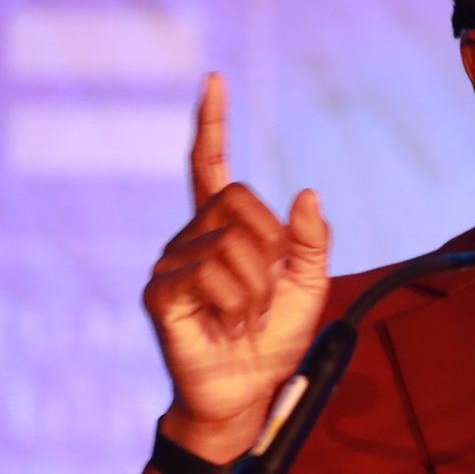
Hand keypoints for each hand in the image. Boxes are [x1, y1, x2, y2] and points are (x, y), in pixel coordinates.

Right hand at [143, 74, 329, 460]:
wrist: (248, 393)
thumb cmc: (273, 341)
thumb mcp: (310, 286)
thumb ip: (313, 241)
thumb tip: (306, 193)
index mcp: (224, 229)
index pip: (211, 166)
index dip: (212, 125)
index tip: (213, 79)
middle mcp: (191, 237)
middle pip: (236, 198)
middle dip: (271, 245)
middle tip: (270, 292)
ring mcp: (171, 263)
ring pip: (228, 242)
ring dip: (256, 287)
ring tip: (248, 318)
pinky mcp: (161, 293)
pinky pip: (207, 273)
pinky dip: (235, 303)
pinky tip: (229, 325)